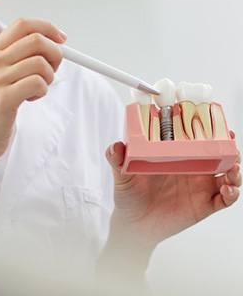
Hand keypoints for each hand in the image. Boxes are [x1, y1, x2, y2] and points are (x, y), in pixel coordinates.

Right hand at [0, 18, 66, 166]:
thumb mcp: (1, 74)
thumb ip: (21, 58)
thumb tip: (54, 45)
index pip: (23, 24)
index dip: (48, 28)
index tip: (62, 39)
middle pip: (37, 40)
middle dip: (55, 54)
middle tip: (51, 71)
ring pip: (41, 63)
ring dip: (48, 77)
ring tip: (37, 89)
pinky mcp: (4, 98)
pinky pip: (38, 83)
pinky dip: (43, 91)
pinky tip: (31, 98)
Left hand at [106, 142, 240, 249]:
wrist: (134, 225)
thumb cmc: (129, 195)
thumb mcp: (123, 175)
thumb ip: (118, 159)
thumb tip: (114, 146)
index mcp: (176, 156)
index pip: (196, 138)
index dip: (208, 129)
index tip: (214, 120)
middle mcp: (192, 168)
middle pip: (217, 153)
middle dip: (228, 146)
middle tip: (230, 140)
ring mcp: (200, 186)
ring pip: (227, 173)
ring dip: (234, 168)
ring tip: (232, 168)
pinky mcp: (204, 204)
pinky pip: (225, 198)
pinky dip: (232, 192)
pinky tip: (227, 188)